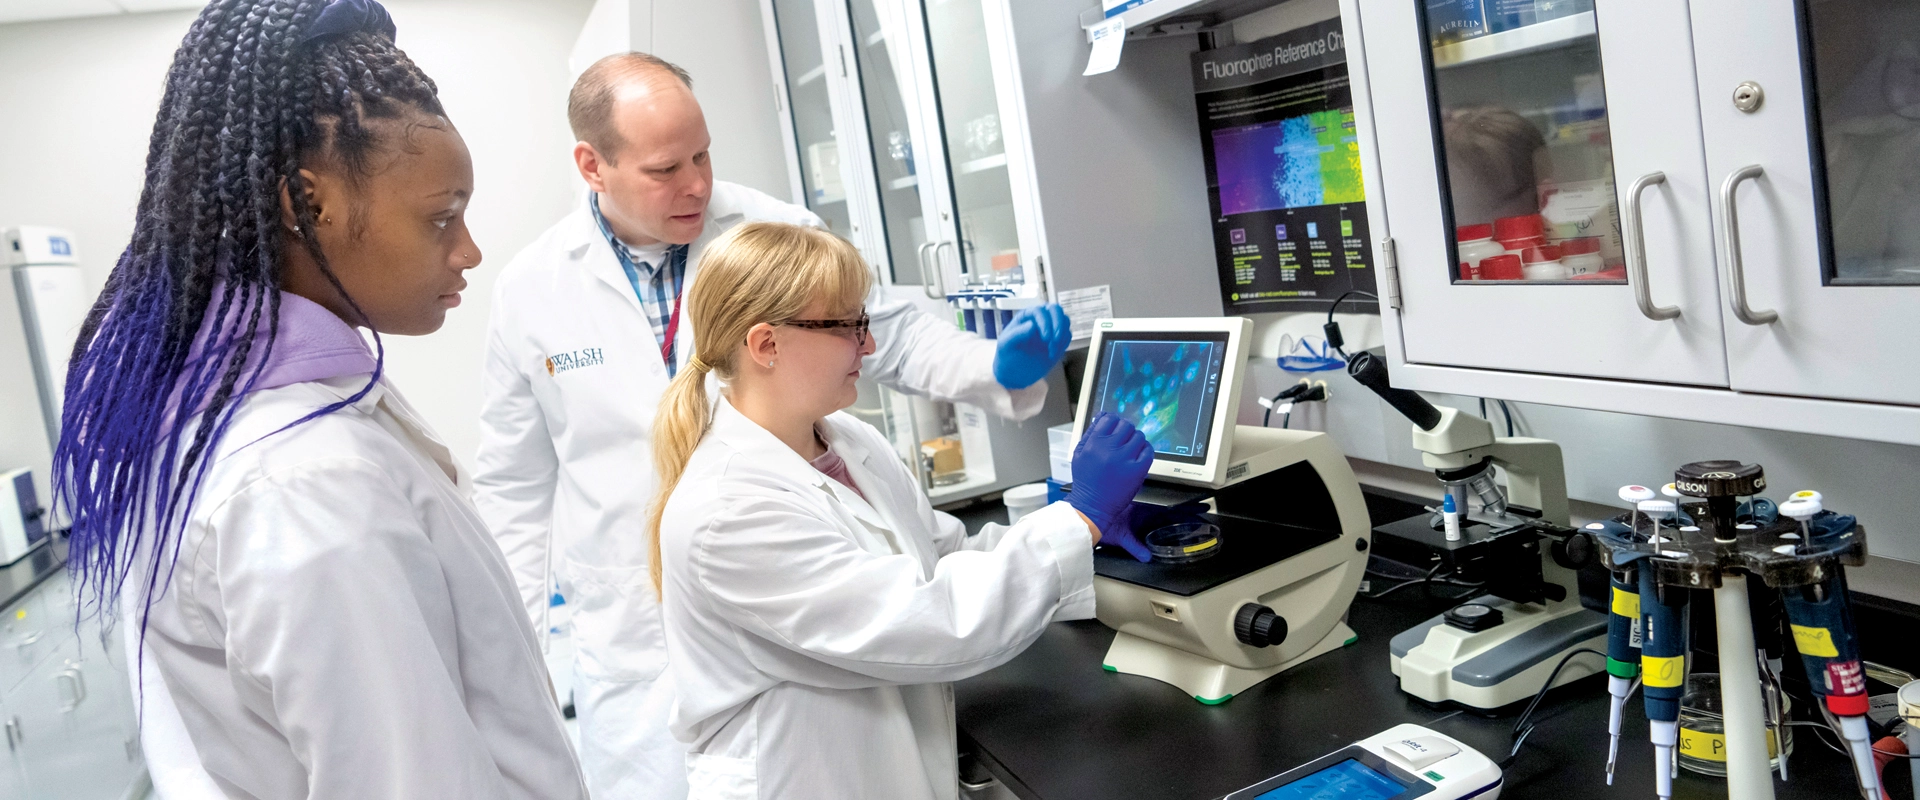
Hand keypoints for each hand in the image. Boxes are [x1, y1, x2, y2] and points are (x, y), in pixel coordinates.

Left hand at [992, 304, 1071, 389]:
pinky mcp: (1057, 340)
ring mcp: (1050, 328)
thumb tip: (1032, 325)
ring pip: (1064, 321)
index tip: (1046, 338)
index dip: (1045, 322)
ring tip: (1051, 350)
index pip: (1040, 311)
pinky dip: (1063, 343)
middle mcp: (1039, 319)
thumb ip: (1017, 334)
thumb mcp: (1006, 345)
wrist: (1015, 373)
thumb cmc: (1007, 356)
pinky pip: (1067, 335)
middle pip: (1056, 310)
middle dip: (1058, 324)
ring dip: (1061, 335)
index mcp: (1026, 316)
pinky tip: (1052, 354)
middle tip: (1055, 340)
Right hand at [1067, 413, 1153, 560]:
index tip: (1115, 429)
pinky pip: (1148, 451)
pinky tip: (1138, 456)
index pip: (1110, 418)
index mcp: (1094, 443)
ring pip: (1139, 436)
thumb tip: (1102, 416)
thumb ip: (1091, 433)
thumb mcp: (1080, 453)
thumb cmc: (1086, 481)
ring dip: (1136, 440)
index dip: (1114, 422)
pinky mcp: (1137, 470)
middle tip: (1123, 440)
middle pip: (1126, 425)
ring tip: (1130, 450)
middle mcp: (1109, 448)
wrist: (1092, 506)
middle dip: (1125, 431)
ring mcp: (1125, 459)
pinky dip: (1145, 450)